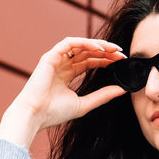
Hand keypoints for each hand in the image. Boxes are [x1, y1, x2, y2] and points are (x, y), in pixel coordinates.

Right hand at [7, 36, 127, 134]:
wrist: (35, 115)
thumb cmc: (55, 113)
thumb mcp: (85, 104)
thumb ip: (103, 95)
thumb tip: (123, 89)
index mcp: (68, 74)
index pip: (90, 61)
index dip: (106, 60)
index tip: (122, 62)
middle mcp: (62, 65)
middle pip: (88, 52)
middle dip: (106, 51)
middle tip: (122, 54)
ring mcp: (56, 59)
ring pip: (80, 45)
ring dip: (98, 45)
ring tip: (114, 49)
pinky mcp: (50, 56)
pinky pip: (70, 43)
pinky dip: (84, 43)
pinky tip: (99, 48)